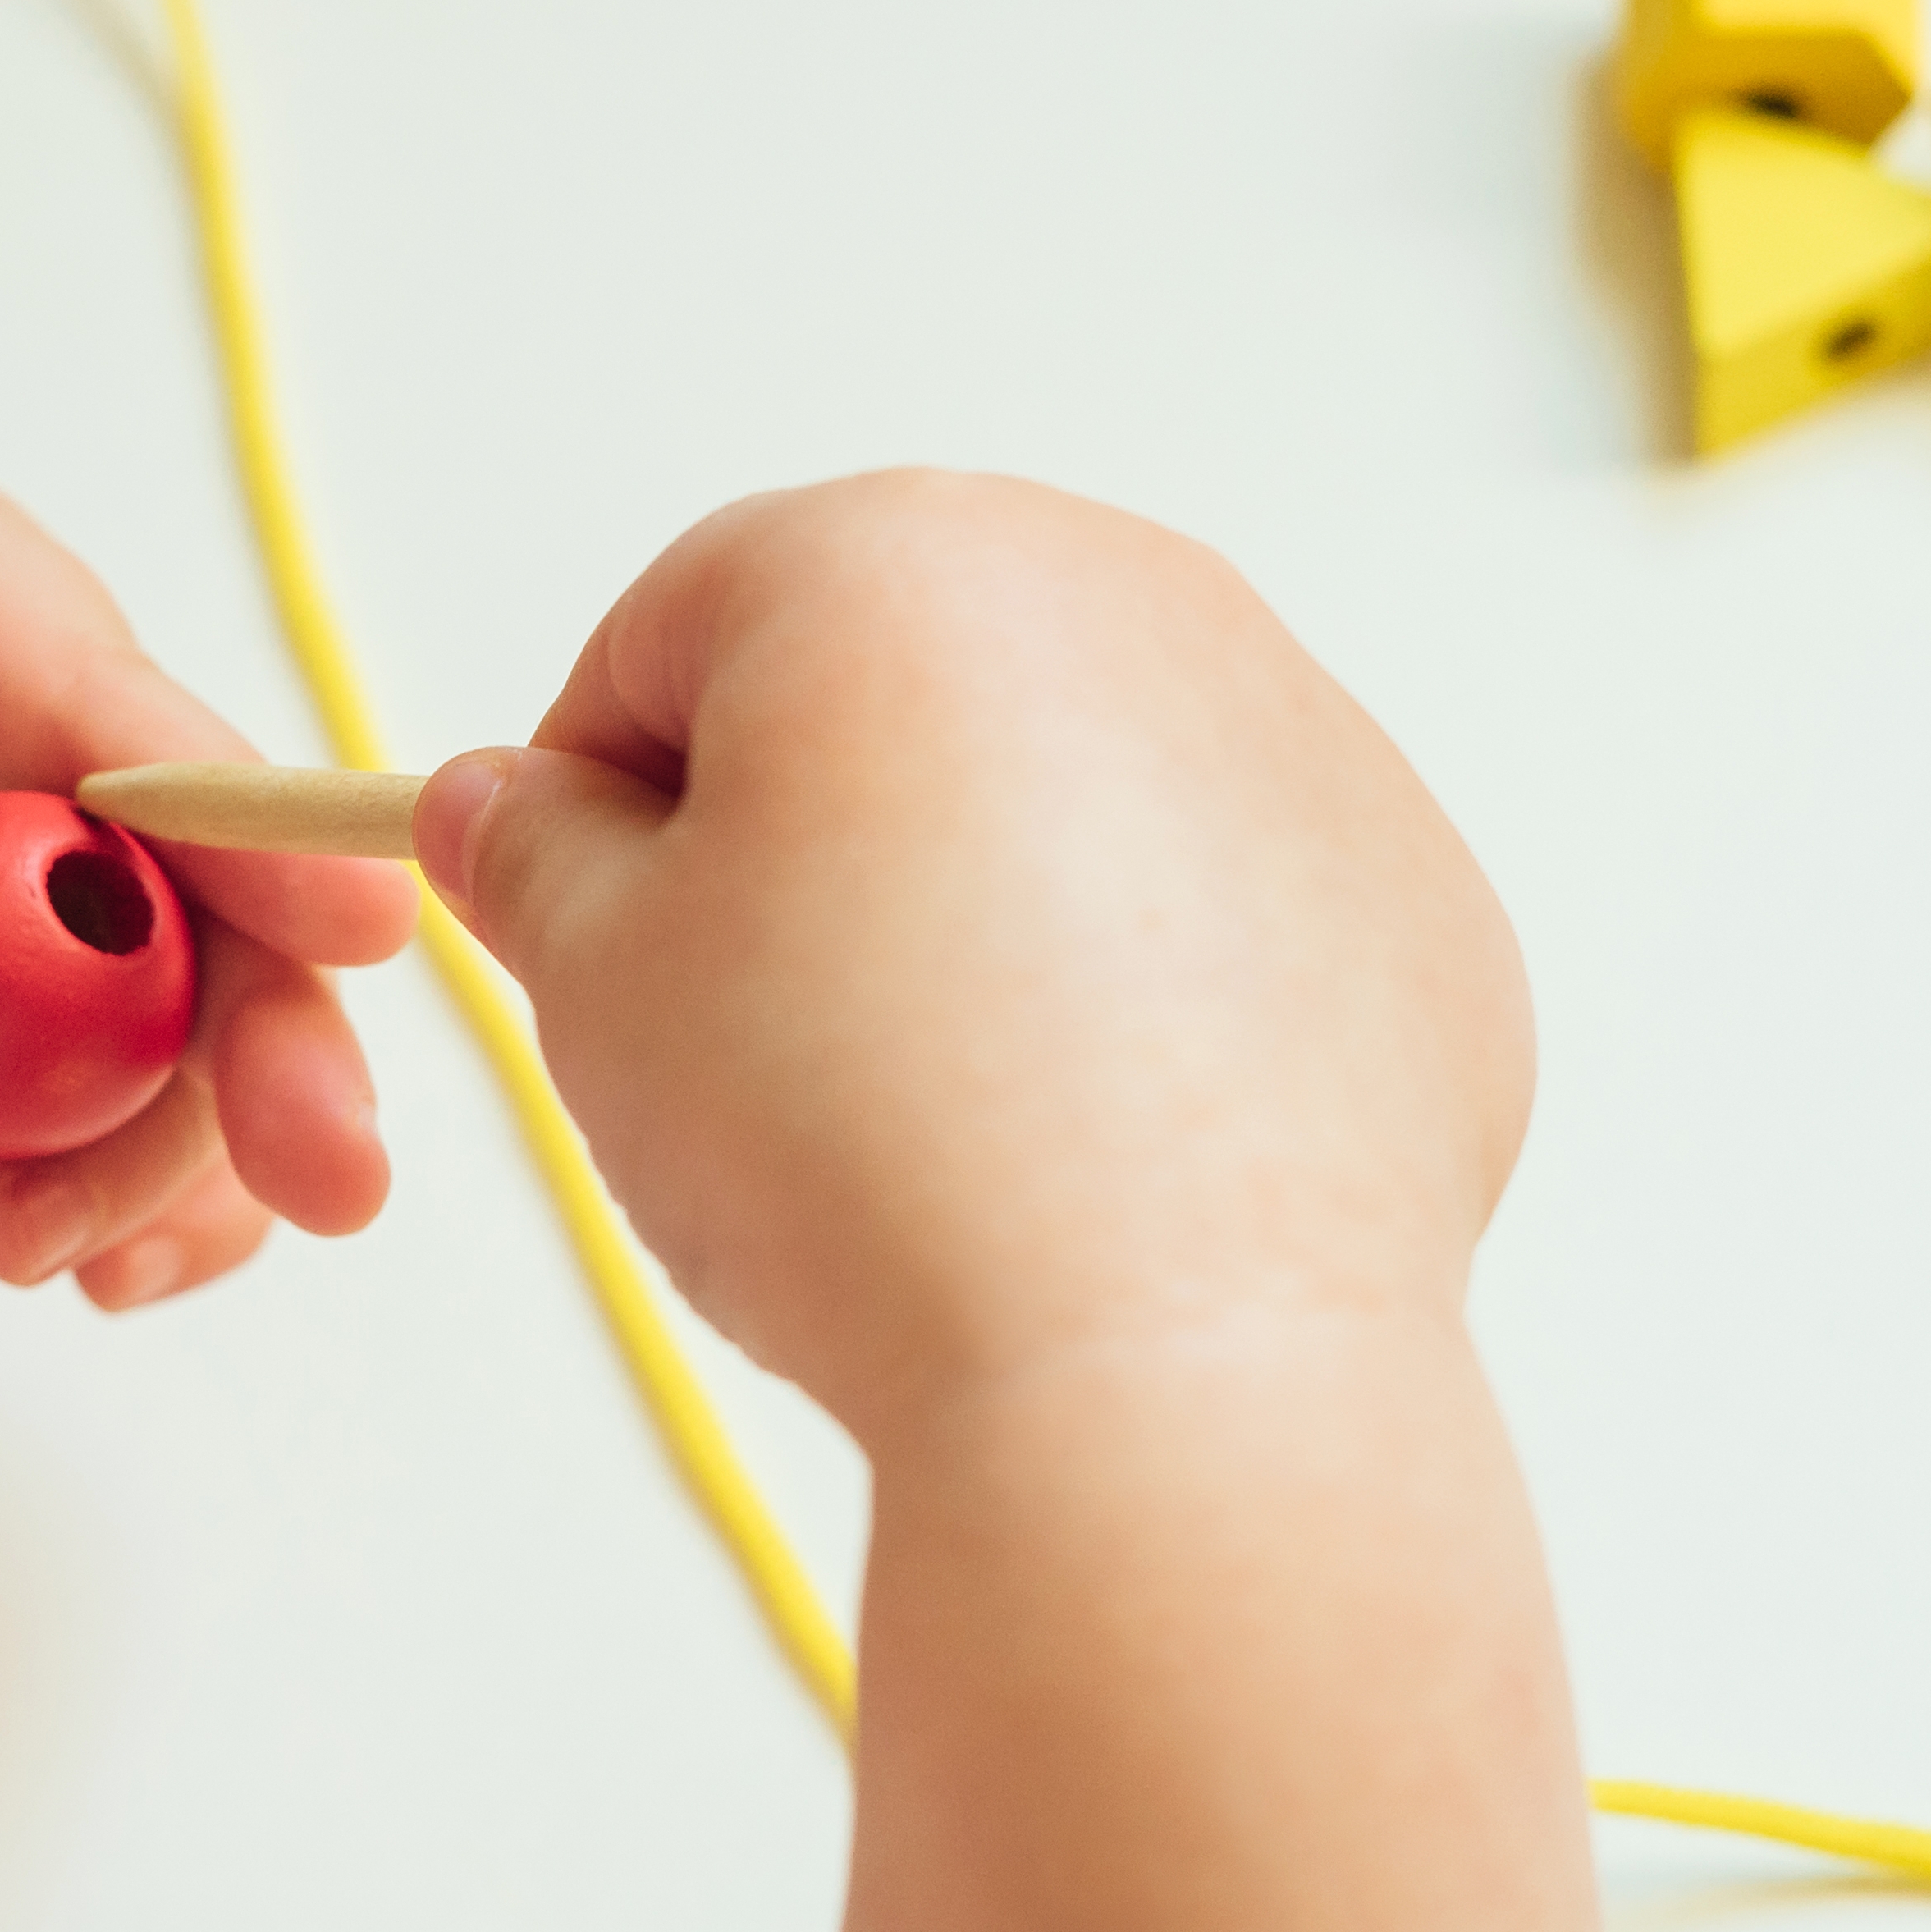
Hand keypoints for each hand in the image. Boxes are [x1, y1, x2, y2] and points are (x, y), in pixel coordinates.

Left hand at [0, 429, 417, 1304]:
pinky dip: (118, 1176)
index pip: (110, 694)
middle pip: (195, 867)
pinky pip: (99, 1085)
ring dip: (160, 1139)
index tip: (357, 932)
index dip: (244, 817)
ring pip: (175, 1003)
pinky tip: (90, 1262)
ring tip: (46, 1255)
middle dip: (263, 1022)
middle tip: (315, 1177)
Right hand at [414, 470, 1532, 1440]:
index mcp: (895, 559)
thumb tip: (516, 809)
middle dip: (806, 833)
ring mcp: (1303, 740)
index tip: (598, 937)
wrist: (1160, 1372)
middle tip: (761, 1041)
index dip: (598, 793)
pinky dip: (1149, 1003)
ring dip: (980, 907)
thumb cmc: (854, 1144)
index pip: (673, 631)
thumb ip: (530, 854)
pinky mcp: (1414, 903)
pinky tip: (1092, 1153)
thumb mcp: (598, 979)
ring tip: (935, 1114)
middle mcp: (1126, 593)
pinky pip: (1226, 917)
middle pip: (890, 685)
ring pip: (1068, 794)